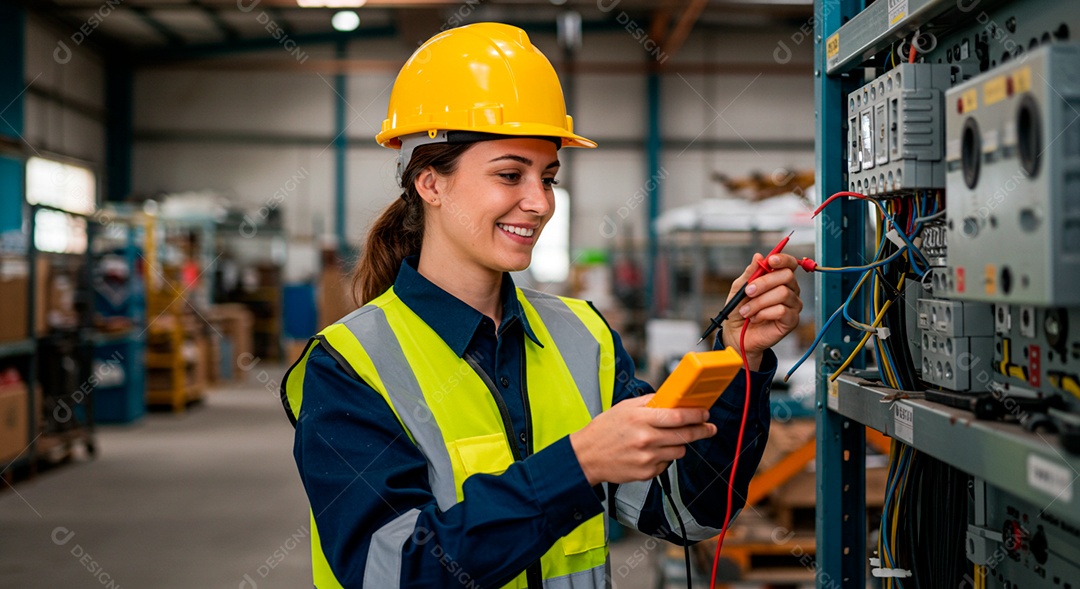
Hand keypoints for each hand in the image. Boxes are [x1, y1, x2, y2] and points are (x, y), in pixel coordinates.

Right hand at [570, 395, 716, 485]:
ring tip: (670, 439)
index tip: (705, 413)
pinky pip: (666, 464)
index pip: (677, 416)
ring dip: (680, 444)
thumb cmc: (604, 430)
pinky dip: (664, 457)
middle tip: (708, 427)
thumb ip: (650, 402)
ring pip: (679, 451)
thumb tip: (672, 398)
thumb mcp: (624, 408)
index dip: (696, 415)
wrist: (586, 457)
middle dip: (701, 430)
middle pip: (685, 435)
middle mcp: (646, 439)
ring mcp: (647, 458)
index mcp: (640, 419)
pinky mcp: (646, 473)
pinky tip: (652, 452)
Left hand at [721, 253, 801, 369]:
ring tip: (746, 311)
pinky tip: (756, 318)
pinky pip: (781, 310)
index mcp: (779, 279)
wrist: (736, 334)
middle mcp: (790, 290)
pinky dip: (764, 313)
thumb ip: (750, 273)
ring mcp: (793, 305)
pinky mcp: (791, 320)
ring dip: (759, 302)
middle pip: (787, 276)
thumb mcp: (739, 288)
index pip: (789, 263)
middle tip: (748, 292)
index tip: (770, 260)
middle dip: (764, 282)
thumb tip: (758, 256)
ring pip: (783, 293)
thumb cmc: (739, 310)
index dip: (783, 259)